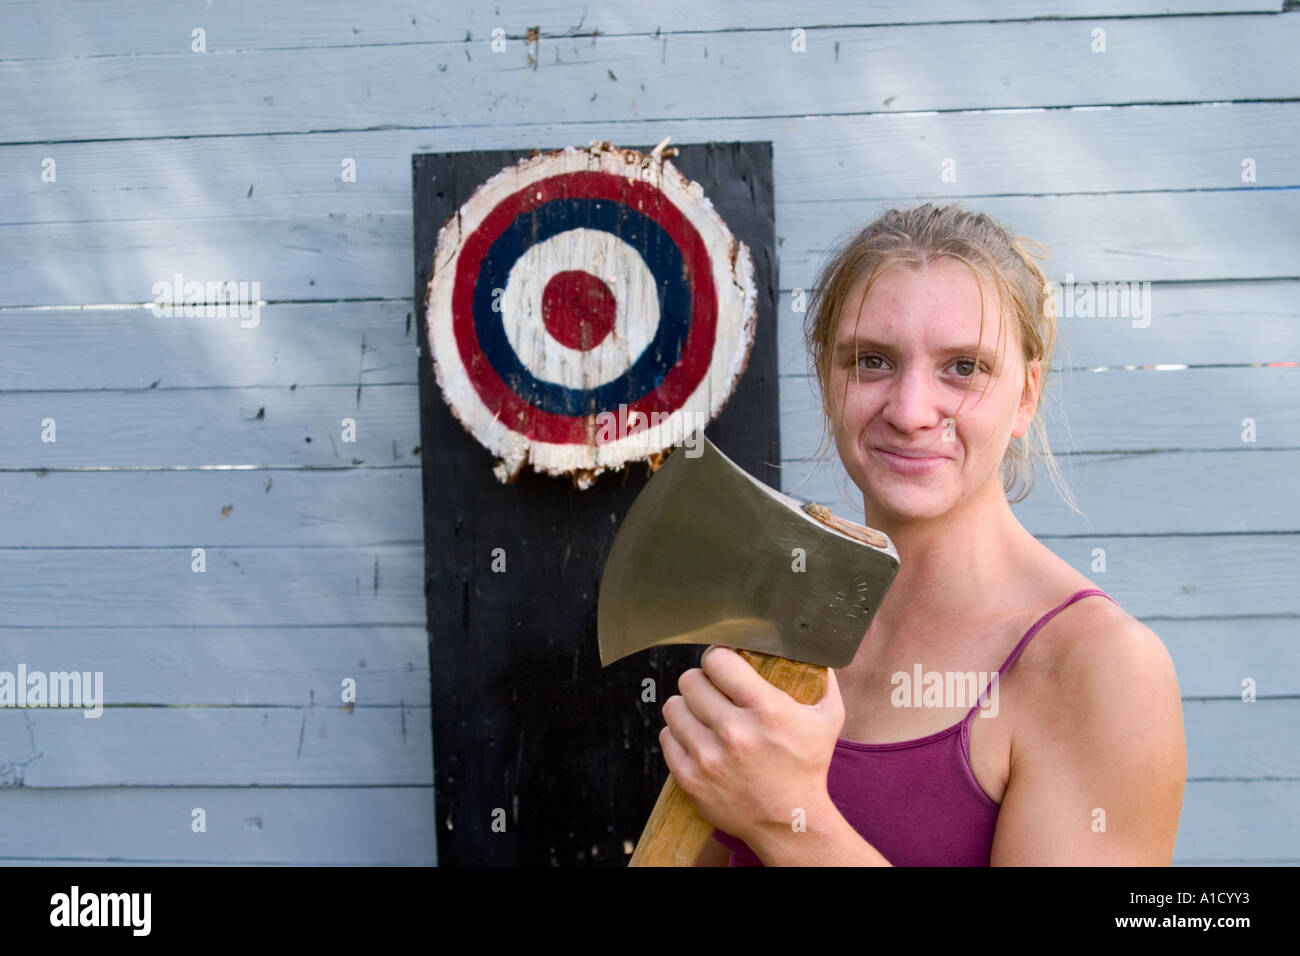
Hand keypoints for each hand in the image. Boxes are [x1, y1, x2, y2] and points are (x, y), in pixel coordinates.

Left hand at [659, 645, 845, 847]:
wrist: (790, 821)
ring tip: (703, 715)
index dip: (718, 658)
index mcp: (766, 710)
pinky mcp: (690, 778)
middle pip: (690, 680)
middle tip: (713, 691)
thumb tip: (812, 649)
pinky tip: (697, 738)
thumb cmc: (809, 766)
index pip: (717, 660)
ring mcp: (708, 757)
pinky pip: (666, 736)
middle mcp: (734, 732)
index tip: (724, 666)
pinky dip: (679, 735)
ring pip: (673, 706)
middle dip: (702, 681)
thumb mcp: (828, 719)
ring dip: (687, 707)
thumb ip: (823, 680)